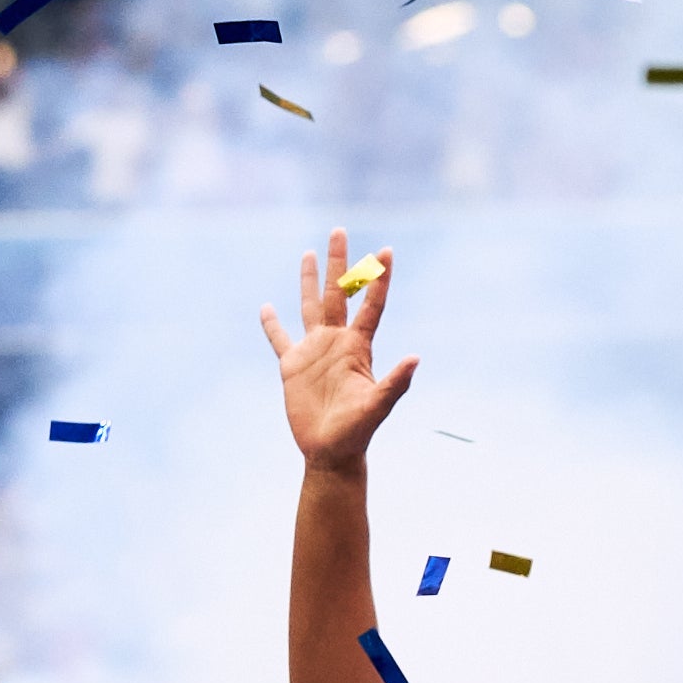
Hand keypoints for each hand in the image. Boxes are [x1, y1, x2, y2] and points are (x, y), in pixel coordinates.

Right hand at [262, 229, 416, 472]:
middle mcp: (337, 342)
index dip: (378, 279)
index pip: (370, 305)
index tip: (386, 251)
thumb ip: (395, 383)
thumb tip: (416, 359)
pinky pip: (280, 338)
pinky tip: (266, 307)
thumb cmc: (357, 432)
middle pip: (338, 293)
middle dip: (340, 263)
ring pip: (310, 306)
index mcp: (358, 347)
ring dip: (310, 281)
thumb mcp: (377, 406)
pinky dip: (272, 324)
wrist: (331, 452)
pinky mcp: (292, 365)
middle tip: (340, 230)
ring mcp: (314, 352)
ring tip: (310, 253)